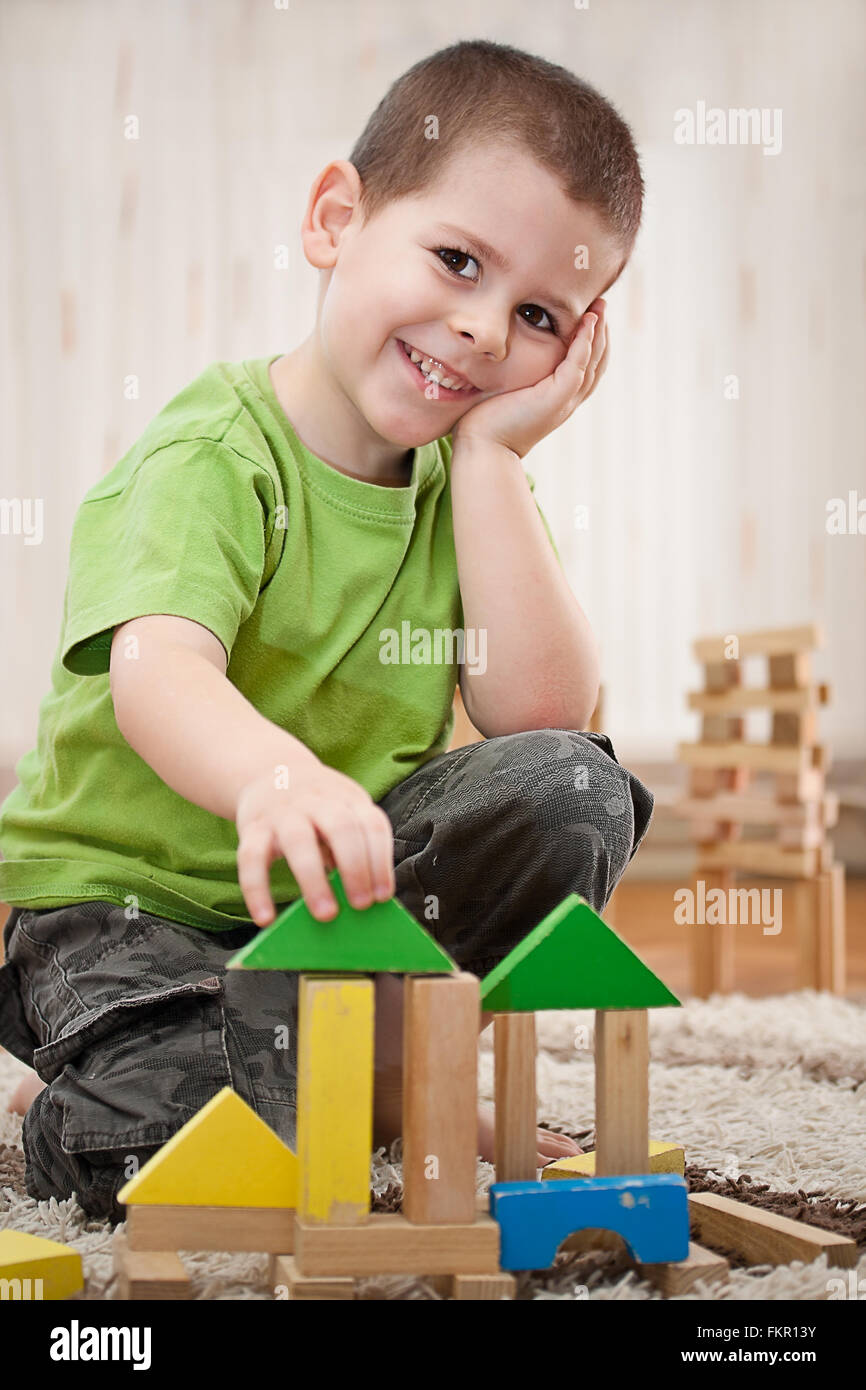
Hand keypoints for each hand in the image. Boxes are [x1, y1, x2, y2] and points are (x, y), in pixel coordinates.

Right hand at [235, 759, 395, 925]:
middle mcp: (317, 801)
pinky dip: (257, 890)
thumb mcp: (343, 812)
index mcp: (347, 798)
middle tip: (361, 905)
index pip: (371, 824)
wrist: (272, 772)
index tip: (383, 896)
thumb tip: (363, 897)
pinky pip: (251, 858)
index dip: (380, 861)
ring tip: (326, 914)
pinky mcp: (252, 827)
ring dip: (314, 881)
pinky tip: (266, 918)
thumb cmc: (318, 806)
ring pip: (298, 841)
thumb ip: (354, 846)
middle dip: (355, 868)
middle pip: (341, 828)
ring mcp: (283, 812)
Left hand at [452, 298, 608, 459]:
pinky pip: (578, 365)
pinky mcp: (557, 398)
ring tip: (599, 305)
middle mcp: (568, 400)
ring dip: (598, 331)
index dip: (592, 341)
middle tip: (601, 303)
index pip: (586, 366)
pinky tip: (587, 321)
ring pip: (593, 361)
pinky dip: (585, 342)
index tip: (590, 315)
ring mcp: (565, 400)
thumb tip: (498, 353)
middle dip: (601, 331)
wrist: (483, 447)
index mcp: (558, 399)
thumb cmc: (485, 421)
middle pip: (596, 362)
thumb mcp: (505, 390)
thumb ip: (513, 375)